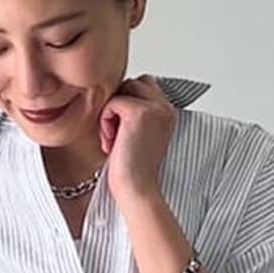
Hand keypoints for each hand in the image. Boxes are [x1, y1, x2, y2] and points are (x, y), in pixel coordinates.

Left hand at [98, 73, 176, 206]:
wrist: (136, 189)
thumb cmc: (133, 170)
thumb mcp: (138, 135)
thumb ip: (135, 113)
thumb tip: (117, 97)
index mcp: (167, 113)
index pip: (144, 85)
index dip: (128, 103)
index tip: (123, 132)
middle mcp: (165, 108)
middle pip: (132, 83)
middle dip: (119, 105)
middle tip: (117, 135)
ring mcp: (154, 108)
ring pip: (123, 89)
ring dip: (111, 112)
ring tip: (114, 139)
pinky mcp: (139, 112)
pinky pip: (113, 102)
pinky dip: (106, 121)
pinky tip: (111, 142)